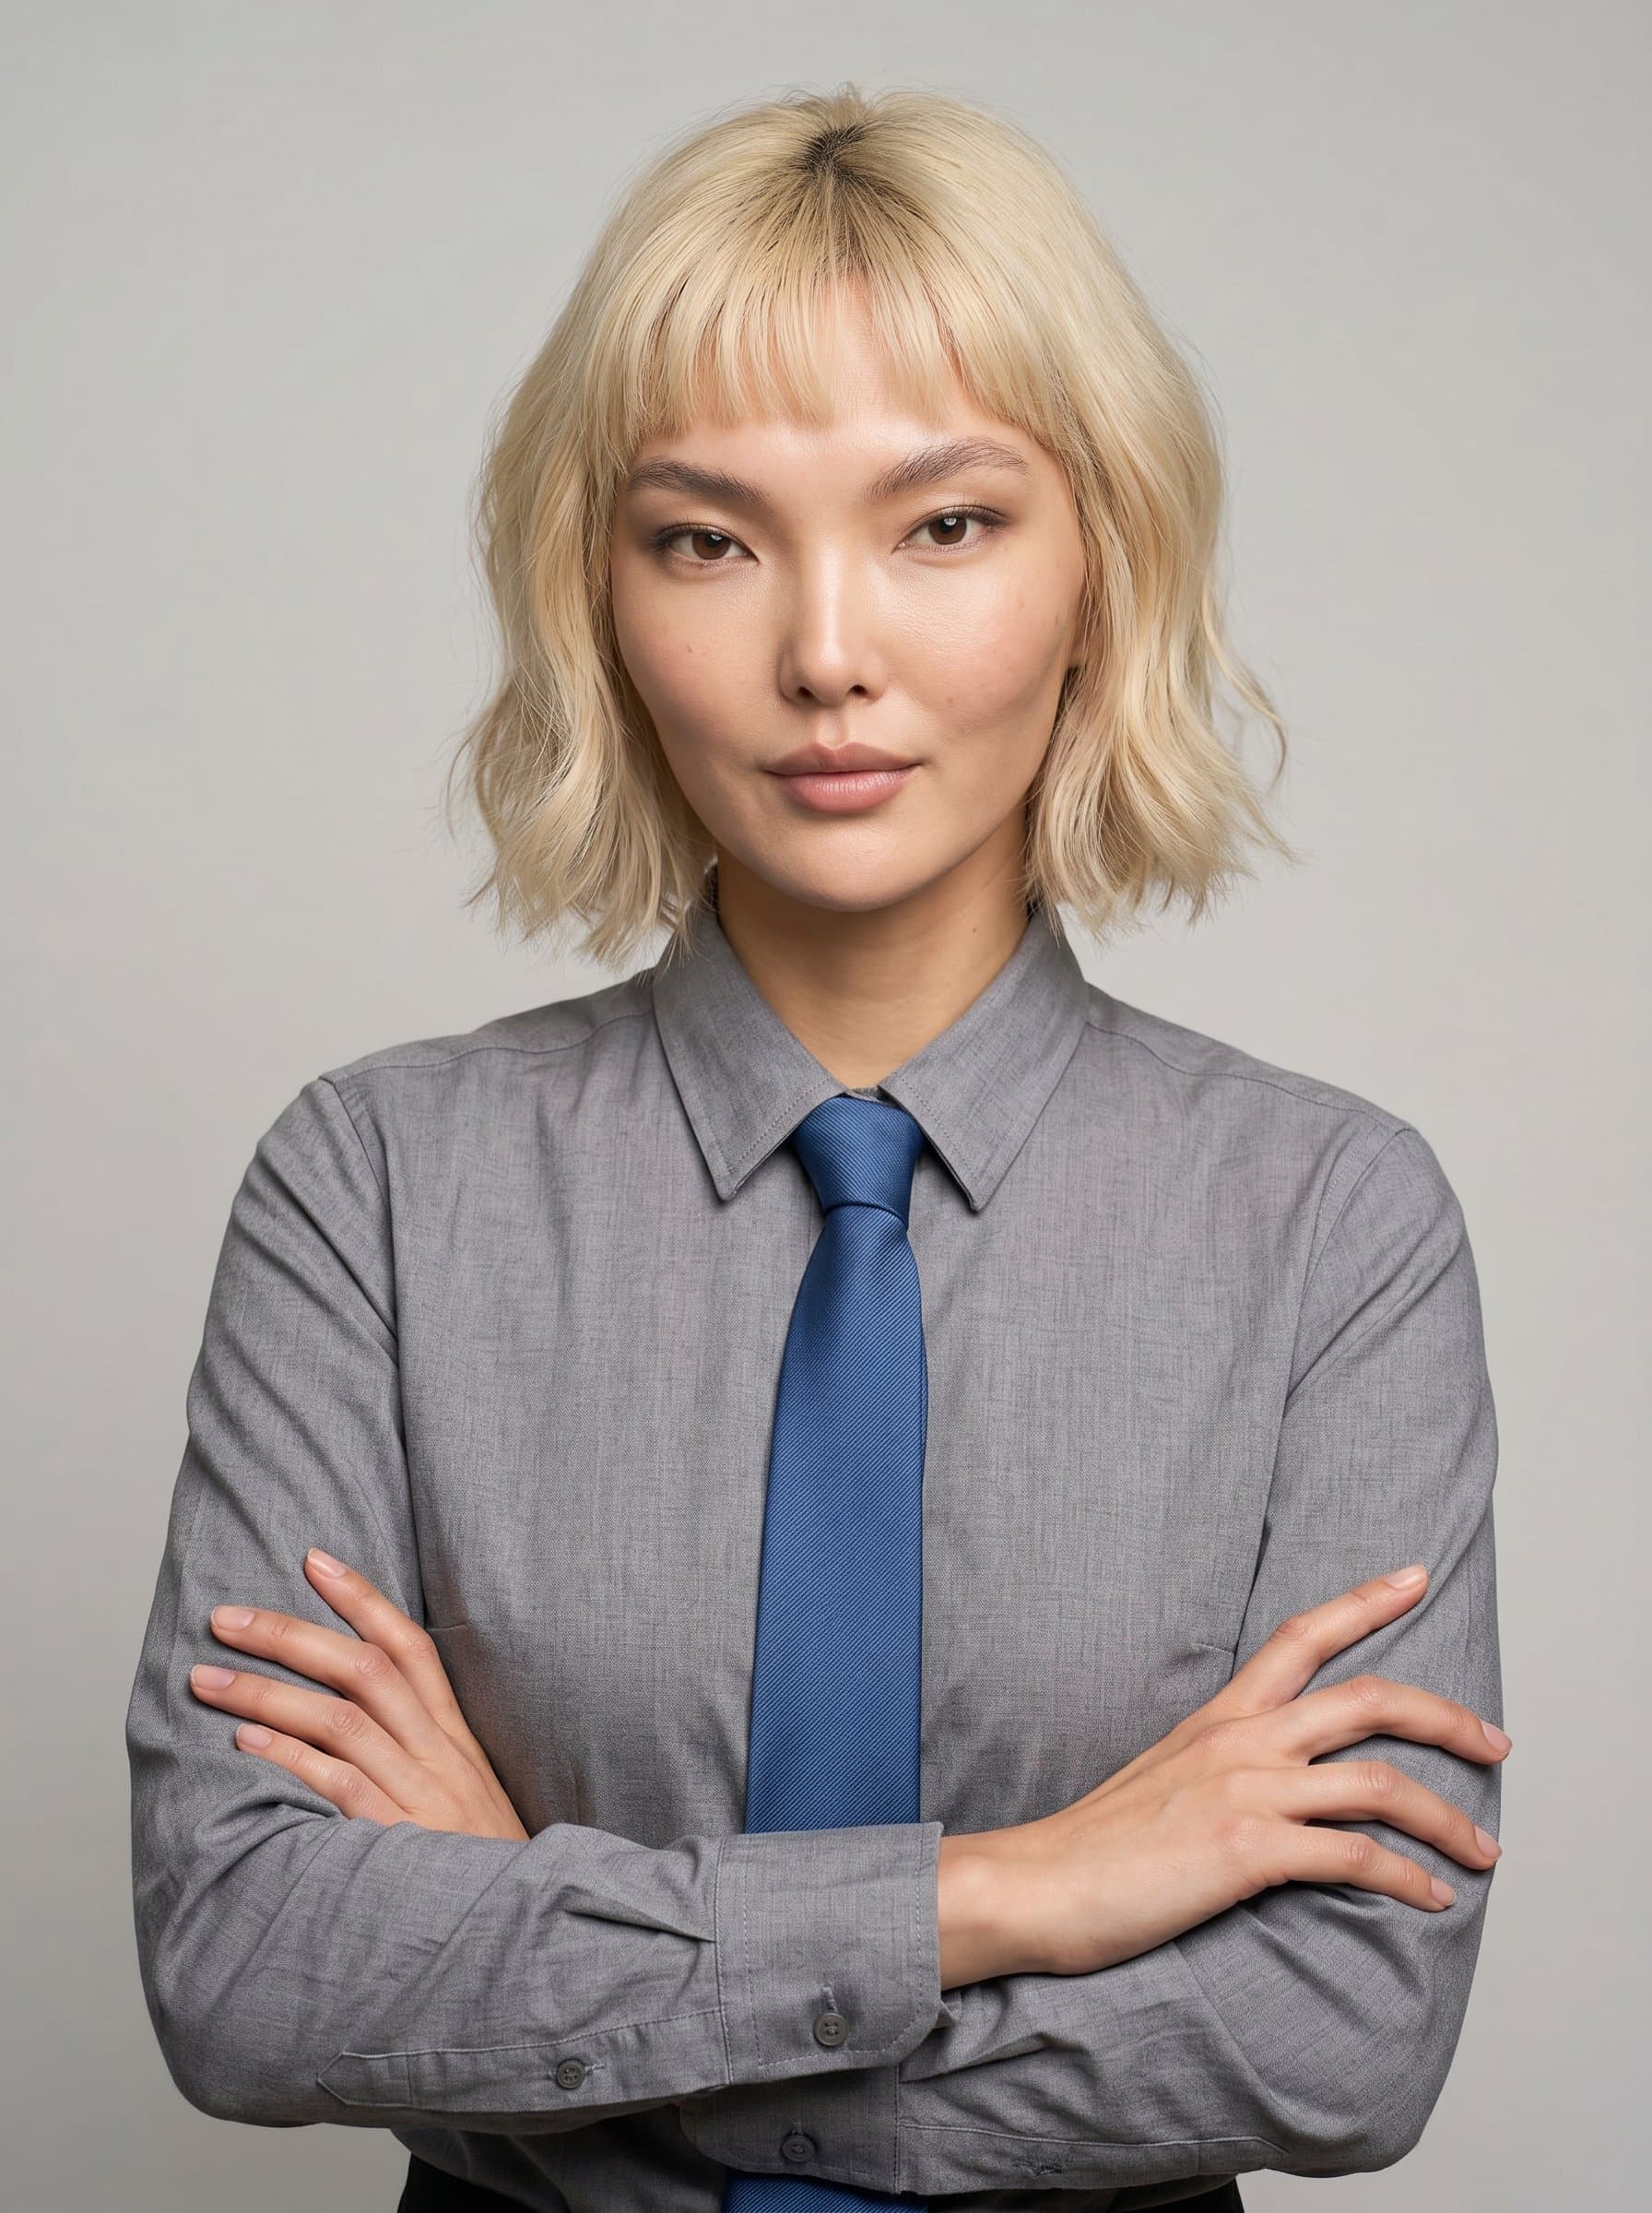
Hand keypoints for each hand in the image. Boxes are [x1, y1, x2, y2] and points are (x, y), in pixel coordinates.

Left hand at [188, 1548, 528, 1840]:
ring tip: (208, 1678)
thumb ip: (422, 1749)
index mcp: (454, 1737)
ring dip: (267, 1692)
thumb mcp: (467, 1792)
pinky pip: (337, 1786)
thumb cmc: (478, 1863)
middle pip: (365, 1670)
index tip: (314, 1560)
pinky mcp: (395, 1841)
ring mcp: (418, 1795)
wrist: (519, 1930)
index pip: (411, 1647)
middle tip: (227, 1617)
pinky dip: (290, 1759)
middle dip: (291, 1635)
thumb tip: (358, 1707)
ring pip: (340, 1721)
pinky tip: (246, 1741)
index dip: (363, 1598)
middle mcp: (438, 1754)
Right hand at [938, 1565, 1511, 1984]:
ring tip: (1483, 1849)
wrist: (1037, 1883)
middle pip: (1369, 1698)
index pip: (1299, 1635)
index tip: (1413, 1575)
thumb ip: (1219, 1766)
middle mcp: (1240, 1740)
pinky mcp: (1249, 1850)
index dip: (1363, 1601)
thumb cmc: (1094, 1844)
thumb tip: (1269, 1785)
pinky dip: (1407, 1876)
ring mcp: (1247, 1791)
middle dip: (1448, 1718)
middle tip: (1496, 1741)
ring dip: (1447, 1818)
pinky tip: (1430, 1896)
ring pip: (1379, 1781)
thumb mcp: (1162, 1777)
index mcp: (1218, 1717)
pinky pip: (1355, 1855)